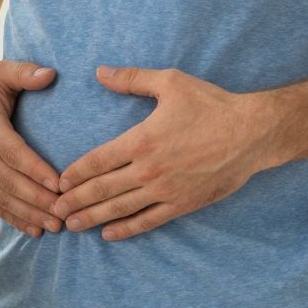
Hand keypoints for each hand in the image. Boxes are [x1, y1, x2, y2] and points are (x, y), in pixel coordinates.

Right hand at [0, 60, 63, 237]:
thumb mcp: (0, 73)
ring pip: (5, 199)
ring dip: (31, 214)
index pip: (14, 153)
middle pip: (11, 182)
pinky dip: (16, 220)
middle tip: (66, 211)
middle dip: (39, 200)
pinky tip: (36, 231)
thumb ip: (24, 72)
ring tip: (57, 225)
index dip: (36, 170)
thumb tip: (50, 74)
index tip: (59, 183)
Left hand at [52, 66, 277, 240]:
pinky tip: (110, 234)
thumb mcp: (171, 83)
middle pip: (101, 189)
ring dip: (93, 218)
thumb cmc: (212, 105)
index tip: (58, 182)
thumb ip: (132, 79)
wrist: (252, 133)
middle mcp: (148, 170)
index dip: (74, 173)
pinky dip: (127, 229)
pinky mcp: (182, 204)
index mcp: (140, 140)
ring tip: (72, 225)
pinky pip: (148, 220)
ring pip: (120, 209)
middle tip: (55, 210)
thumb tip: (100, 72)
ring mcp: (165, 190)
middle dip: (75, 201)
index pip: (97, 161)